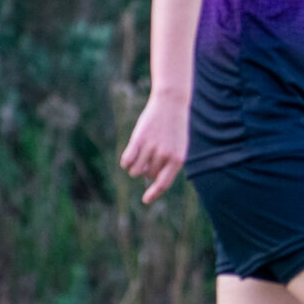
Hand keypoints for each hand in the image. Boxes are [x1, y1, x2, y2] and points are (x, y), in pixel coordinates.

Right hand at [118, 89, 188, 203]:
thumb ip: (168, 163)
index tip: (145, 200)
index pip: (163, 183)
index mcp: (177, 159)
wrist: (171, 102)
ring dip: (134, 166)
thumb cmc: (174, 126)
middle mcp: (165, 155)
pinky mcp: (138, 139)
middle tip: (149, 156)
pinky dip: (126, 162)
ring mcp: (152, 147)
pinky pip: (127, 160)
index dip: (154, 193)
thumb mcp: (177, 146)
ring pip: (136, 170)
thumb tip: (152, 181)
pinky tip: (128, 157)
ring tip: (139, 155)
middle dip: (146, 169)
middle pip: (147, 174)